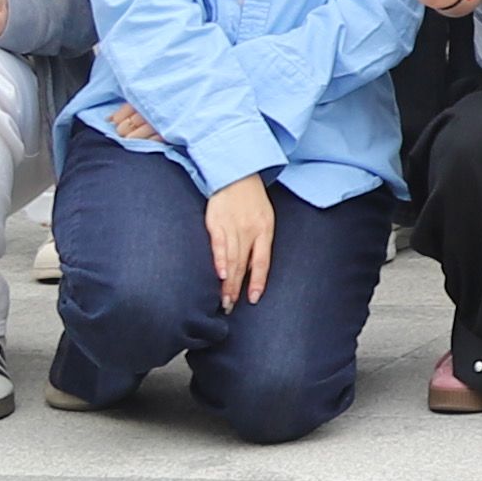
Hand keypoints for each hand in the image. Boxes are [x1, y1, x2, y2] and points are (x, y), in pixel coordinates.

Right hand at [205, 173, 277, 305]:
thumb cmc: (251, 200)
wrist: (237, 173)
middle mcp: (250, 230)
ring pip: (232, 259)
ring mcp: (233, 226)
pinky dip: (220, 260)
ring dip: (228, 282)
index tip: (254, 299)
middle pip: (244, 265)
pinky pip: (219, 244)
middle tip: (230, 307)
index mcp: (265, 230)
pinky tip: (220, 274)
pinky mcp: (216, 221)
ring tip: (224, 299)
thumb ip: (258, 244)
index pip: (262, 261)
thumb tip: (250, 270)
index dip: (258, 281)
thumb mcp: (264, 219)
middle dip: (237, 288)